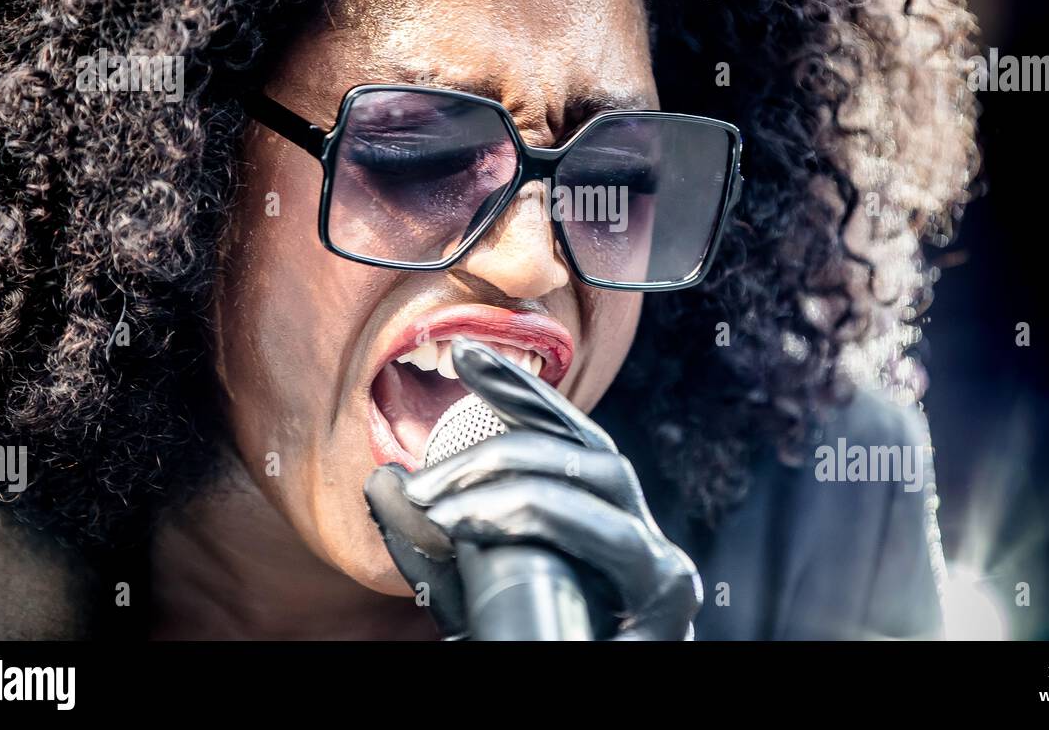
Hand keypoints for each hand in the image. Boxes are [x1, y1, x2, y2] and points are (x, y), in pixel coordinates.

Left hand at [363, 338, 702, 639]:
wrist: (567, 704)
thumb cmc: (529, 650)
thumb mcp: (469, 596)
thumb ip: (431, 544)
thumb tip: (381, 481)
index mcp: (601, 520)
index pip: (567, 435)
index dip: (521, 387)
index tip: (465, 352)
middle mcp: (639, 530)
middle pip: (584, 448)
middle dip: (499, 441)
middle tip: (424, 475)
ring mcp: (659, 561)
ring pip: (601, 477)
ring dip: (513, 475)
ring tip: (443, 500)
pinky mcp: (667, 596)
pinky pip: (613, 536)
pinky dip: (547, 515)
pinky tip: (486, 518)